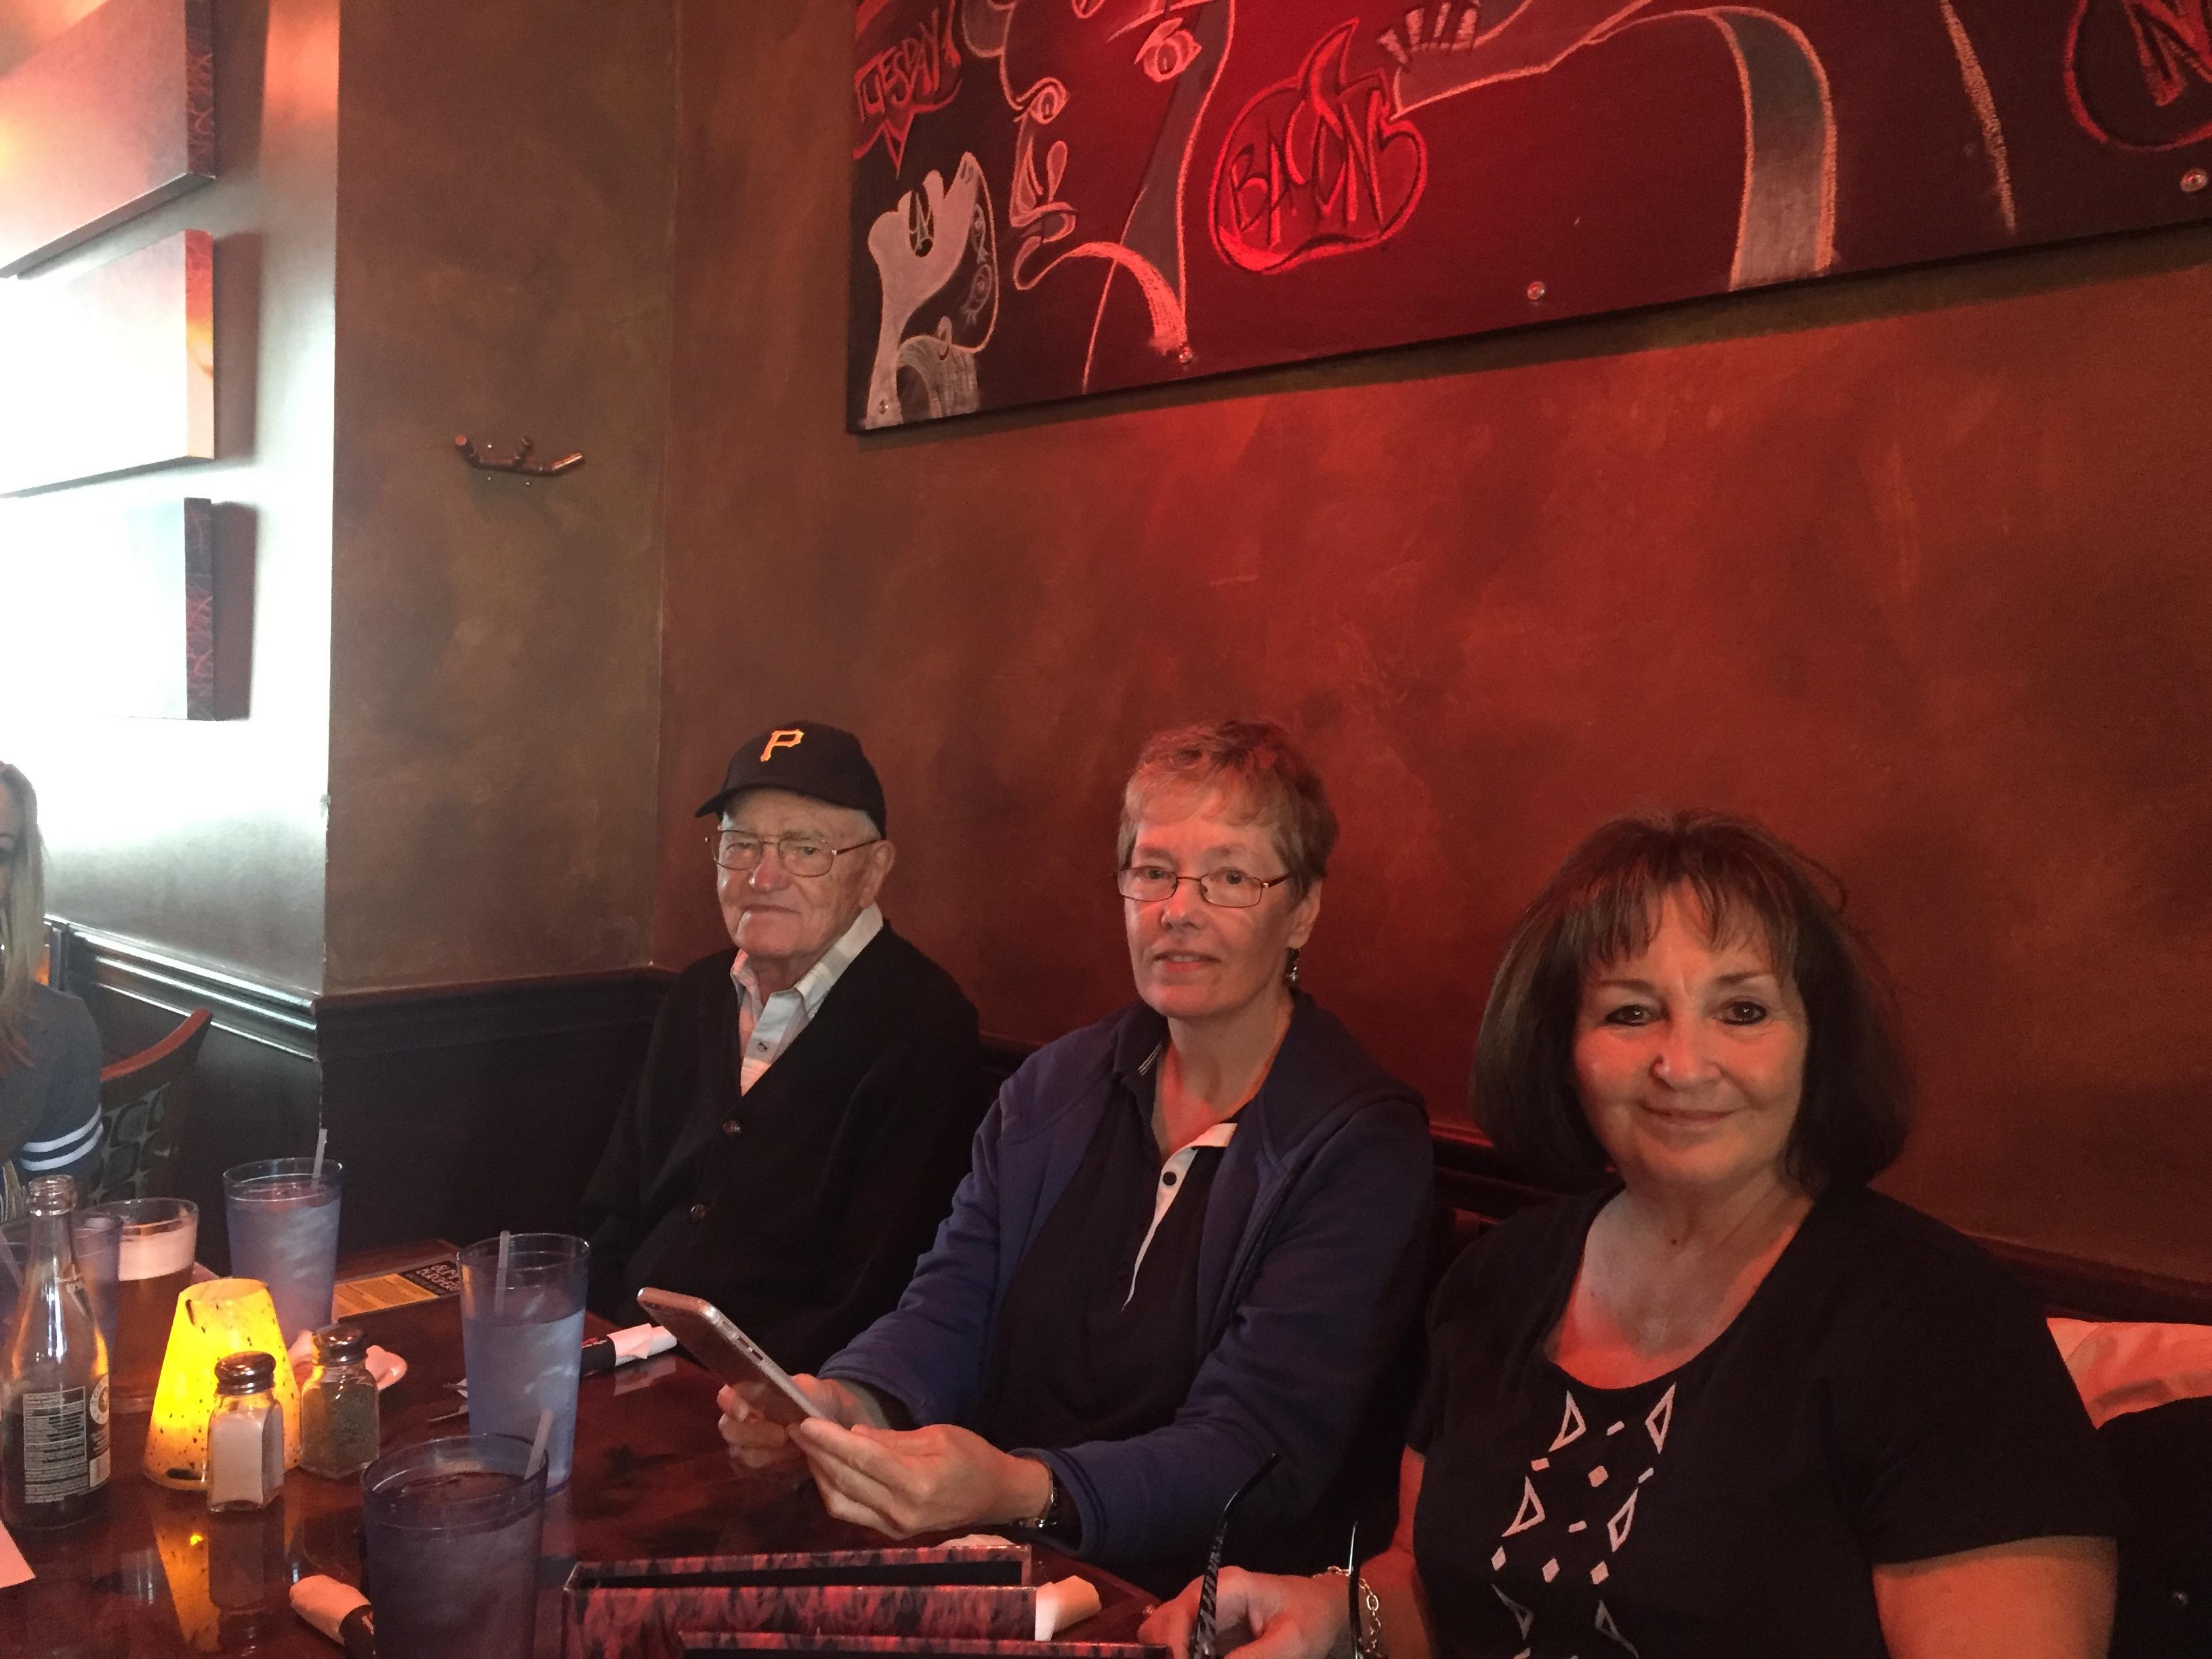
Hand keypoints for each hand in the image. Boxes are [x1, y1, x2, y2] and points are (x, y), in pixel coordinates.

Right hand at [715, 1374, 868, 1470]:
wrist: (835, 1430)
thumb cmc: (822, 1403)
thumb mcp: (821, 1392)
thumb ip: (807, 1388)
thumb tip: (795, 1386)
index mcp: (751, 1393)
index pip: (727, 1397)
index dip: (732, 1404)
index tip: (745, 1412)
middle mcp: (742, 1420)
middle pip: (731, 1430)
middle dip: (757, 1435)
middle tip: (784, 1436)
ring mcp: (747, 1446)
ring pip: (743, 1454)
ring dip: (770, 1454)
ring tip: (797, 1448)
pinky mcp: (757, 1468)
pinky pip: (756, 1472)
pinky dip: (776, 1467)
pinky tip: (794, 1461)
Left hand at [787, 1417, 1050, 1537]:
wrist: (995, 1496)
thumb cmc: (973, 1458)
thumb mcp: (938, 1435)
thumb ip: (892, 1440)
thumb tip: (854, 1435)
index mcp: (919, 1483)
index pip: (864, 1460)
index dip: (831, 1441)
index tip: (806, 1422)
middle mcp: (902, 1512)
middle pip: (846, 1482)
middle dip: (818, 1453)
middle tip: (796, 1428)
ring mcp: (894, 1528)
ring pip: (840, 1502)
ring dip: (819, 1473)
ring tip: (808, 1445)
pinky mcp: (889, 1533)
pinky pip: (851, 1512)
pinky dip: (833, 1489)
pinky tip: (827, 1467)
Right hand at [1140, 1568, 1347, 1658]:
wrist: (1324, 1609)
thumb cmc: (1311, 1619)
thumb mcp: (1291, 1644)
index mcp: (1225, 1588)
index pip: (1179, 1613)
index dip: (1171, 1647)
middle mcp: (1206, 1595)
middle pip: (1160, 1625)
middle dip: (1164, 1655)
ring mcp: (1203, 1612)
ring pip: (1163, 1637)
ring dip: (1172, 1656)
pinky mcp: (1207, 1631)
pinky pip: (1180, 1647)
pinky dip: (1182, 1656)